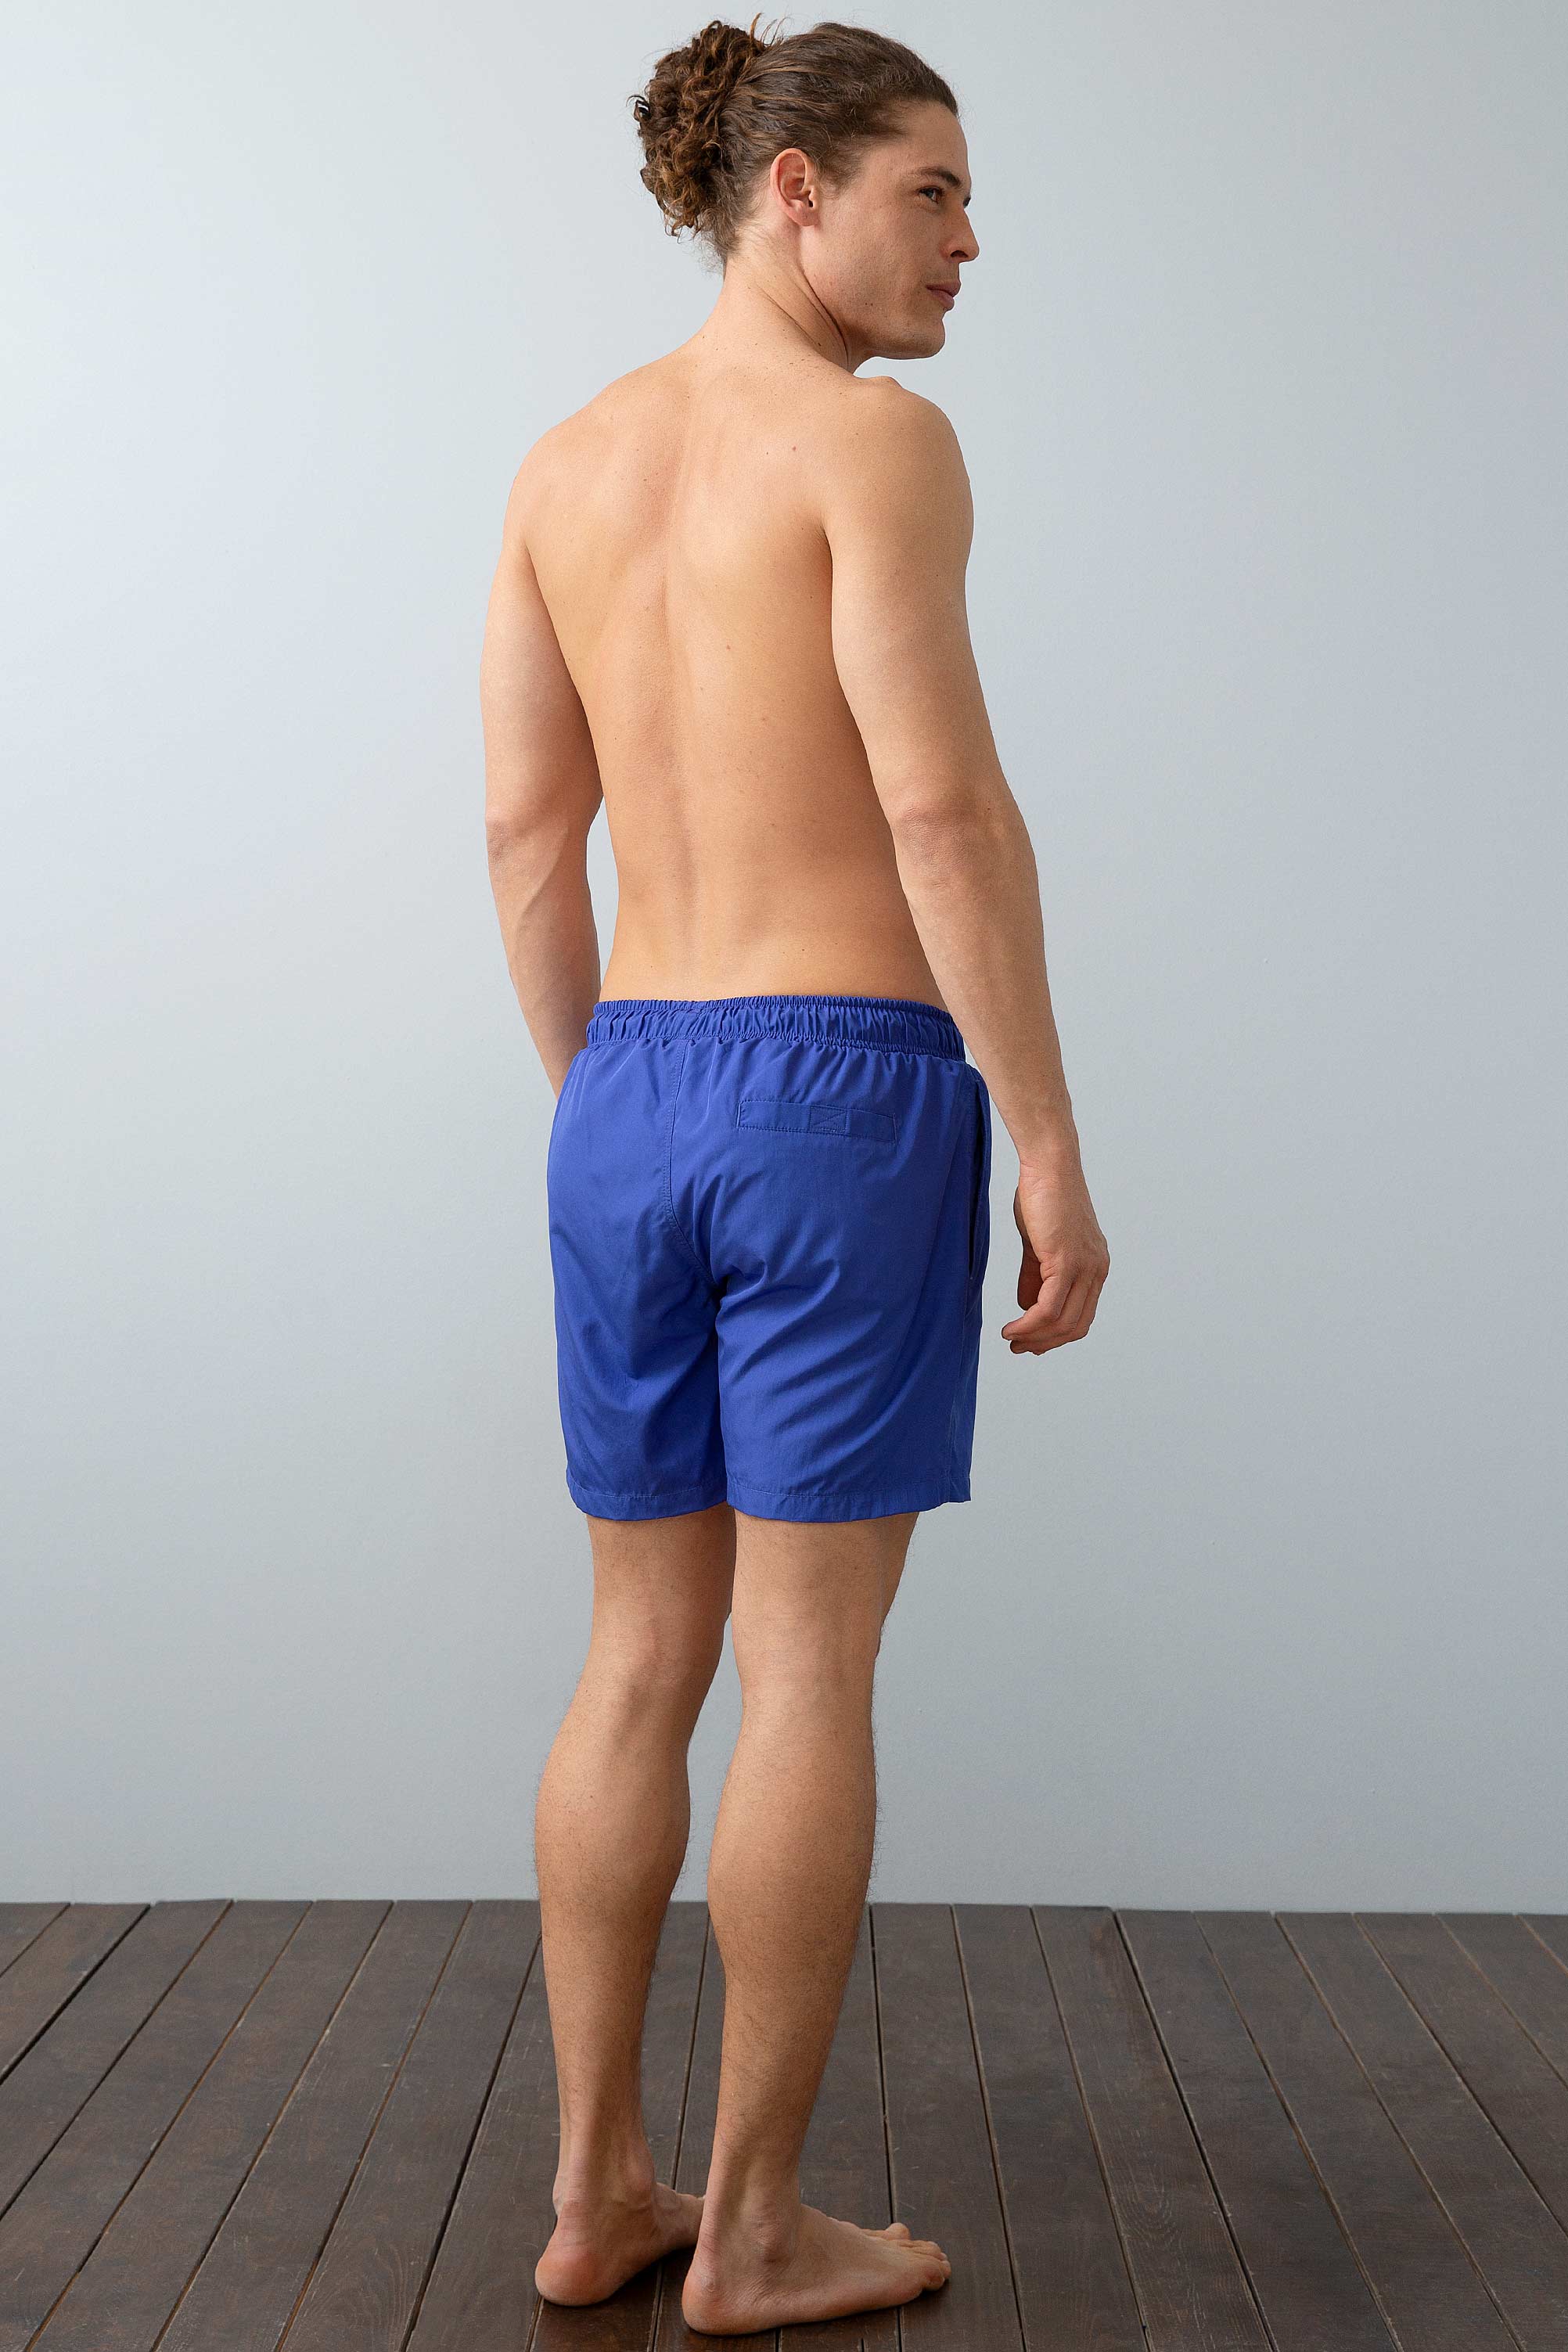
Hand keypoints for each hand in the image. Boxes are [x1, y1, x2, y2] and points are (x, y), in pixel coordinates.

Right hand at [1000, 1158, 1109, 1354]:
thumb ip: (1035, 1276)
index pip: (1082, 1316)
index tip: (1030, 1342)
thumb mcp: (1039, 1244)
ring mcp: (1084, 1267)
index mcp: (1095, 1267)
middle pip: (1075, 1326)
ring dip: (1033, 1337)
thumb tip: (1027, 1306)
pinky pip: (1048, 1307)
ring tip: (1010, 1338)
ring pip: (1062, 1321)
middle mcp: (1096, 1270)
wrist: (1048, 1166)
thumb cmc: (1042, 1197)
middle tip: (1017, 1347)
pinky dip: (1029, 1324)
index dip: (1056, 1335)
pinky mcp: (1066, 1261)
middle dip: (1045, 1343)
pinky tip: (1012, 1327)